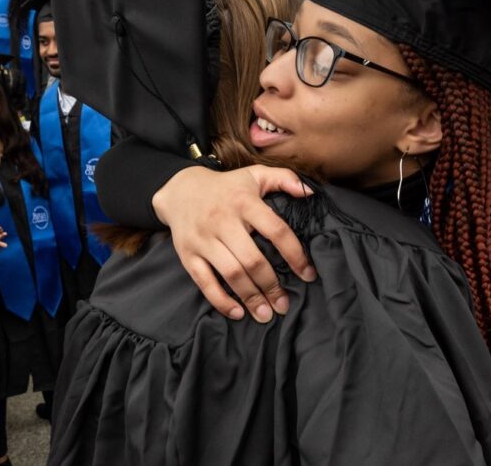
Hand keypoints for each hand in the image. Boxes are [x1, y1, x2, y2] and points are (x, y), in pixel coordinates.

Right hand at [154, 165, 315, 322]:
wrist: (180, 189)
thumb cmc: (226, 187)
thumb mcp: (255, 175)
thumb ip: (285, 178)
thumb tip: (310, 193)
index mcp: (244, 202)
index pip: (276, 230)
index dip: (295, 255)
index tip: (309, 274)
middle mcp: (223, 221)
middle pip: (252, 260)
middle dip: (271, 286)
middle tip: (284, 305)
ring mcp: (203, 239)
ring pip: (230, 274)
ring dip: (250, 298)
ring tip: (266, 314)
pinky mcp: (187, 254)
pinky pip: (204, 282)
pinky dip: (221, 301)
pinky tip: (237, 313)